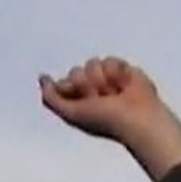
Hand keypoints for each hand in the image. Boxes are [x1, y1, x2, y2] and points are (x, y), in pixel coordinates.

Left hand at [39, 57, 161, 140]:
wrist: (137, 117)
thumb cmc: (106, 121)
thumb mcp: (70, 113)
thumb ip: (51, 98)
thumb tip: (42, 78)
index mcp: (79, 102)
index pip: (64, 82)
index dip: (70, 88)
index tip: (83, 101)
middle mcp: (92, 90)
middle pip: (76, 71)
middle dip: (88, 85)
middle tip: (101, 99)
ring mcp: (107, 79)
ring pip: (92, 64)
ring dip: (103, 80)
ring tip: (114, 94)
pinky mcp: (123, 70)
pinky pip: (110, 60)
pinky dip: (116, 73)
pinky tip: (124, 86)